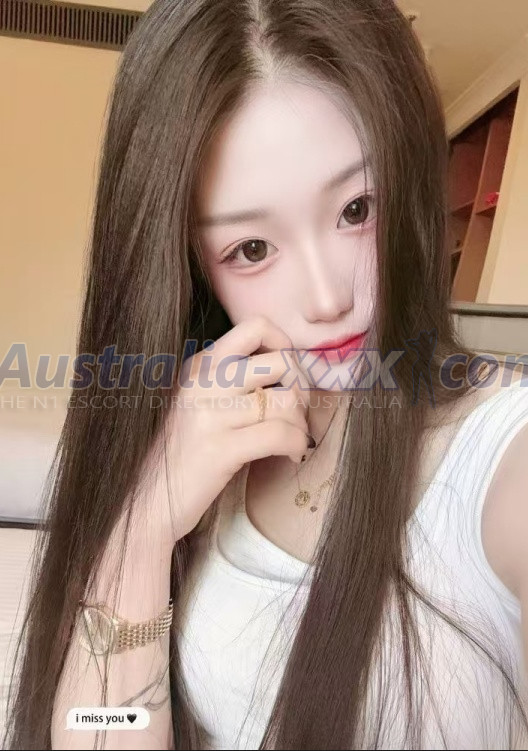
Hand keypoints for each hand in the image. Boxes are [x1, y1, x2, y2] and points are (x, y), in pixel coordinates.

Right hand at [144, 315, 311, 540]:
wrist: (142, 503)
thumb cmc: (175, 457)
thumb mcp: (195, 406)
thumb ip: (229, 383)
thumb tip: (288, 372)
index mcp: (198, 366)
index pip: (256, 327)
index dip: (285, 346)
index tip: (287, 377)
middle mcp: (203, 382)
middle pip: (281, 361)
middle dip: (301, 388)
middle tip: (297, 413)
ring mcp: (210, 414)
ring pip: (287, 400)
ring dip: (301, 422)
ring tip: (294, 439)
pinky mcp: (220, 450)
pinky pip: (281, 434)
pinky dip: (297, 444)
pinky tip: (291, 455)